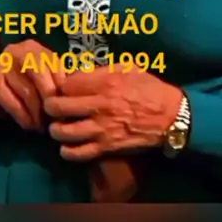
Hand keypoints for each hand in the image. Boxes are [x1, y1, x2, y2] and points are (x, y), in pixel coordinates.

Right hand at [0, 39, 65, 130]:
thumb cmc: (20, 89)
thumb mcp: (41, 82)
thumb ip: (57, 83)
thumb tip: (76, 97)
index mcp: (33, 48)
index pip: (55, 65)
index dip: (63, 88)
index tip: (68, 107)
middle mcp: (17, 51)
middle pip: (41, 75)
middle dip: (50, 100)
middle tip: (56, 119)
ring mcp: (2, 64)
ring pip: (28, 92)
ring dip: (38, 114)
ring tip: (43, 127)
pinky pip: (13, 103)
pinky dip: (24, 117)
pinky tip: (29, 126)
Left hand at [44, 65, 182, 160]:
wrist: (170, 116)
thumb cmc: (149, 88)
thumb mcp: (128, 68)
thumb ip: (103, 69)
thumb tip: (81, 71)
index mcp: (104, 82)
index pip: (67, 84)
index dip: (61, 85)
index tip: (63, 88)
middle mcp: (99, 105)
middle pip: (58, 106)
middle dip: (51, 106)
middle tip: (52, 107)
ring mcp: (102, 128)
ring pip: (63, 132)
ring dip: (56, 130)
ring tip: (56, 127)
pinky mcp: (107, 146)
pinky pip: (79, 153)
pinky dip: (68, 151)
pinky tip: (66, 147)